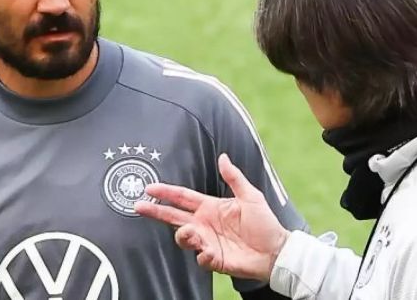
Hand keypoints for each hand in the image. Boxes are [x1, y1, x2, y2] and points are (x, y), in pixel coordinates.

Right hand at [135, 154, 288, 281]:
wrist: (276, 251)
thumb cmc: (265, 223)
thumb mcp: (251, 195)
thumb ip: (234, 177)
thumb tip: (223, 157)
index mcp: (210, 207)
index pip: (183, 197)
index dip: (166, 192)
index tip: (150, 187)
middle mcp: (204, 224)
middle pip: (173, 216)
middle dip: (156, 211)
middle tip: (139, 206)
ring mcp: (207, 242)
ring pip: (183, 237)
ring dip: (183, 234)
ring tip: (190, 231)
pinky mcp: (214, 259)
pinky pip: (200, 258)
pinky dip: (202, 254)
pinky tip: (210, 251)